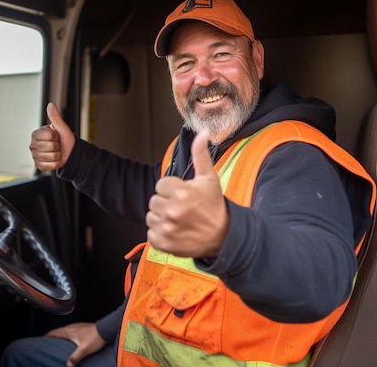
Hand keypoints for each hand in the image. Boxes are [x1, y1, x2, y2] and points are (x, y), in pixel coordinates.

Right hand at [29, 102, 75, 170]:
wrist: (68, 152)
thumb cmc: (64, 139)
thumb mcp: (61, 127)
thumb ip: (55, 117)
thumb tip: (51, 104)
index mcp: (36, 134)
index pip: (50, 136)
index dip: (56, 136)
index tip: (56, 136)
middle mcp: (33, 145)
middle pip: (51, 147)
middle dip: (58, 146)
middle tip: (57, 145)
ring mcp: (35, 156)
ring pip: (52, 157)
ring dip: (58, 155)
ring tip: (56, 151)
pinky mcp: (39, 165)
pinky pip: (50, 166)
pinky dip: (56, 163)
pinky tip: (54, 159)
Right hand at [44, 322, 105, 366]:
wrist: (106, 329)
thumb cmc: (95, 337)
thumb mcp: (84, 349)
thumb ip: (75, 357)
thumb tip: (68, 365)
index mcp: (69, 331)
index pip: (53, 332)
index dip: (46, 336)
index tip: (41, 341)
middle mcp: (72, 327)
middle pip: (57, 332)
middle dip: (51, 338)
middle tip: (47, 345)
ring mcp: (77, 327)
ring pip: (64, 332)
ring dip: (60, 337)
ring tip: (57, 345)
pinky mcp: (82, 328)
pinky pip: (70, 332)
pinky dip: (67, 337)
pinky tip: (70, 343)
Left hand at [146, 131, 228, 257]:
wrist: (225, 236)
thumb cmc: (215, 206)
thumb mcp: (209, 178)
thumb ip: (201, 154)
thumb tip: (202, 132)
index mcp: (181, 192)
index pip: (161, 185)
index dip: (172, 189)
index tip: (184, 195)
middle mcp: (172, 211)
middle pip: (154, 201)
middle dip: (166, 203)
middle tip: (182, 208)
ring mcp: (167, 229)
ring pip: (151, 217)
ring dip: (162, 218)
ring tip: (179, 220)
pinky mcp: (164, 243)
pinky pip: (151, 233)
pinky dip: (160, 234)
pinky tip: (175, 231)